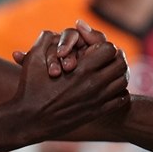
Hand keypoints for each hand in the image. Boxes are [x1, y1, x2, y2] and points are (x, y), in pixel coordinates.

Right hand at [11, 30, 129, 140]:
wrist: (29, 121)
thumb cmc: (29, 88)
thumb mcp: (33, 58)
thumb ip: (46, 39)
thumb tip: (56, 31)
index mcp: (81, 69)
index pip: (110, 49)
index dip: (104, 45)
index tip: (95, 47)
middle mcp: (94, 84)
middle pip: (121, 64)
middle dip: (115, 57)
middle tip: (107, 57)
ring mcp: (97, 100)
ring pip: (123, 81)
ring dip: (118, 73)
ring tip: (109, 70)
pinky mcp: (97, 112)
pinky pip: (121, 99)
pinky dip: (119, 91)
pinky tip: (108, 87)